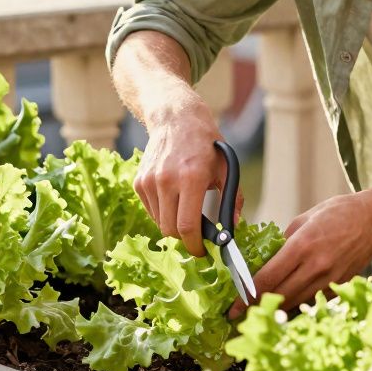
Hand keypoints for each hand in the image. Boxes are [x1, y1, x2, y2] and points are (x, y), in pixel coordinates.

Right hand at [133, 102, 242, 256]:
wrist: (175, 119)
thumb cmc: (205, 144)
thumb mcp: (226, 169)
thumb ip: (232, 200)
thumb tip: (233, 228)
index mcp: (191, 178)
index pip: (187, 226)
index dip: (195, 245)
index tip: (202, 251)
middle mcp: (166, 180)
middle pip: (170, 230)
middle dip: (184, 238)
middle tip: (197, 235)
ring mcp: (149, 181)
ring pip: (159, 222)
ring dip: (173, 224)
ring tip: (186, 210)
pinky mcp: (139, 182)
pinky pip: (151, 210)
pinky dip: (163, 212)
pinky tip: (174, 198)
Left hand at [228, 191, 371, 318]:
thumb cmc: (338, 213)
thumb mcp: (303, 219)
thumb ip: (283, 242)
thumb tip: (266, 260)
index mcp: (303, 246)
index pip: (269, 278)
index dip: (248, 296)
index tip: (234, 307)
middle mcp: (317, 266)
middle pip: (280, 296)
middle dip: (258, 307)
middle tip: (241, 313)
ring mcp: (330, 278)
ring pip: (296, 302)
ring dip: (277, 308)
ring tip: (261, 310)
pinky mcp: (341, 285)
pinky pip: (314, 301)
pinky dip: (299, 304)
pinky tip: (288, 303)